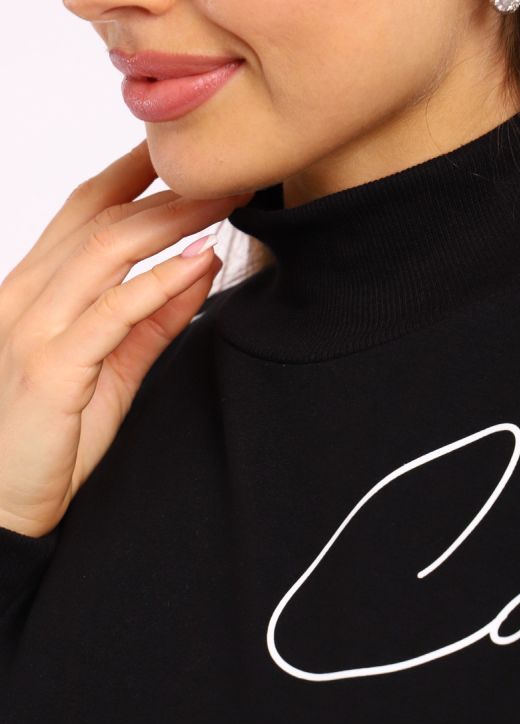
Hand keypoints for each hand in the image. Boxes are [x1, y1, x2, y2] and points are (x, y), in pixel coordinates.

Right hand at [0, 140, 253, 537]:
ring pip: (105, 251)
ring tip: (222, 199)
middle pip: (100, 219)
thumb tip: (199, 268)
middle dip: (166, 190)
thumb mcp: (113, 368)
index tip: (185, 154)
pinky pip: (112, 313)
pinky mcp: (53, 369)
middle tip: (225, 169)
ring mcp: (35, 329)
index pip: (84, 212)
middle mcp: (27, 296)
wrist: (2, 500)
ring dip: (170, 221)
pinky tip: (198, 263)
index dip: (133, 175)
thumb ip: (152, 319)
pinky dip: (158, 285)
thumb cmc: (50, 436)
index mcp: (35, 290)